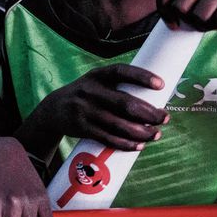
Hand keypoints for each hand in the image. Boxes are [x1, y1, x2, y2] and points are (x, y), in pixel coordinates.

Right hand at [33, 64, 166, 151]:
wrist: (52, 110)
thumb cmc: (85, 96)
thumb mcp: (95, 84)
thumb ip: (118, 88)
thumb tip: (154, 101)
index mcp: (97, 75)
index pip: (121, 72)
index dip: (141, 77)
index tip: (161, 85)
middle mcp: (89, 91)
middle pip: (125, 103)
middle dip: (149, 113)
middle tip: (165, 118)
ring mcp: (84, 109)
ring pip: (119, 124)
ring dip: (141, 132)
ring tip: (156, 134)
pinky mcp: (81, 127)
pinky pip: (108, 138)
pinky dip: (126, 144)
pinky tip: (139, 145)